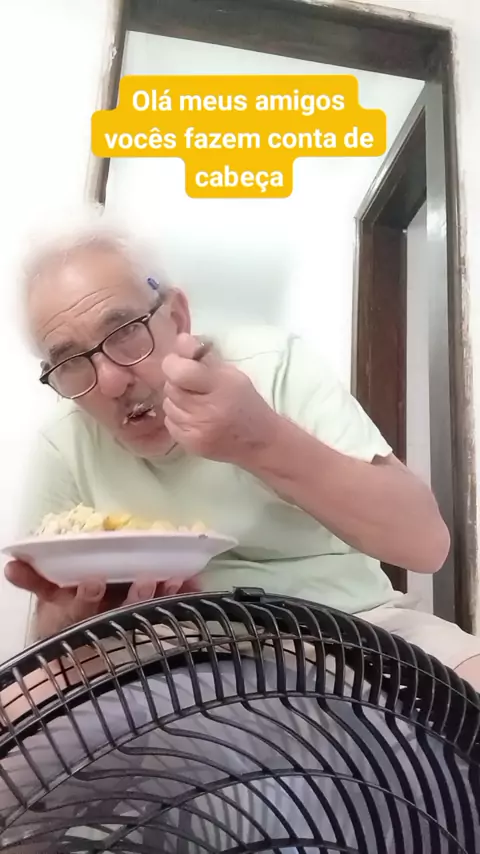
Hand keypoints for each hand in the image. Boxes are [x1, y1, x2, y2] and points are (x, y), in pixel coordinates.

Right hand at [5, 560, 198, 639]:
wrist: (80, 641)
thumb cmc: (64, 610)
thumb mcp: (46, 596)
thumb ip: (32, 579)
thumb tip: (11, 564)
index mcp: (75, 612)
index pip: (80, 607)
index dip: (87, 596)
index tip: (94, 581)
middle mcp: (104, 620)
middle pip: (122, 612)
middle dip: (136, 597)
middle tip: (150, 578)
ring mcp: (127, 621)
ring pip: (147, 611)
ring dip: (164, 596)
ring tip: (179, 578)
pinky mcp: (149, 618)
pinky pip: (168, 609)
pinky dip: (184, 597)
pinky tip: (197, 583)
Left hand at [162, 333, 277, 463]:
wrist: (259, 442)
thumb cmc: (246, 403)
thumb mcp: (231, 374)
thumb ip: (203, 356)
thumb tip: (180, 339)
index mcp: (220, 387)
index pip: (180, 372)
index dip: (174, 363)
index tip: (180, 362)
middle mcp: (206, 410)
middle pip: (171, 387)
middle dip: (177, 382)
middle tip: (193, 384)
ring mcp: (196, 430)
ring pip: (168, 405)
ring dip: (177, 400)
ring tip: (195, 402)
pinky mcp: (190, 444)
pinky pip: (169, 422)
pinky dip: (178, 417)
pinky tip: (194, 417)